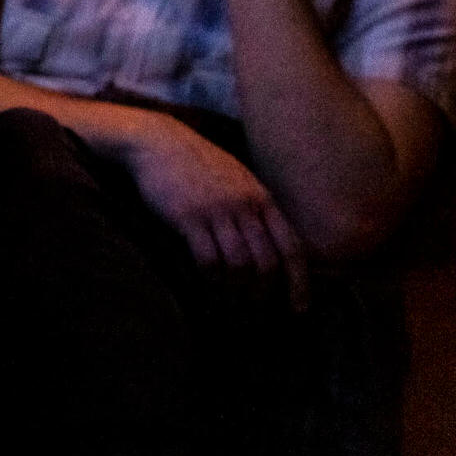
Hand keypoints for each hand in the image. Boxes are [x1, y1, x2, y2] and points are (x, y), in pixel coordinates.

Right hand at [123, 116, 309, 310]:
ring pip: (239, 265)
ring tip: (230, 307)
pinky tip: (206, 286)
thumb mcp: (237, 178)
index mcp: (262, 198)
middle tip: (256, 314)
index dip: (299, 282)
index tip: (298, 308)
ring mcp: (216, 210)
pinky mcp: (188, 217)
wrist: (157, 141)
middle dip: (263, 295)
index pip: (292, 247)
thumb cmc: (196, 162)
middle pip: (266, 262)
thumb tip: (269, 242)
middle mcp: (244, 205)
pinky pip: (207, 259)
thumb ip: (255, 206)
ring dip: (236, 292)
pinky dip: (210, 280)